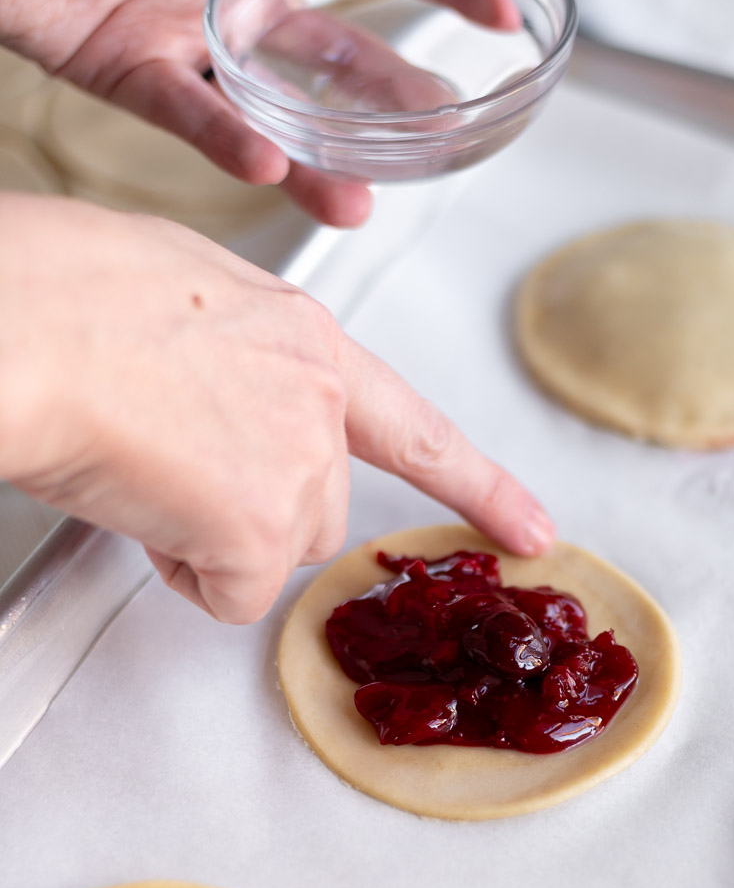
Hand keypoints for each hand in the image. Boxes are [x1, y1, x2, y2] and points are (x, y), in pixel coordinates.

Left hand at [0, 0, 520, 226]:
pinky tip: (266, 165)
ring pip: (271, 106)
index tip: (503, 14)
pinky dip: (224, 138)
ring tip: (360, 201)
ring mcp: (187, 34)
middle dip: (398, 100)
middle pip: (340, 54)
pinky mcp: (124, 62)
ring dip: (318, 156)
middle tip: (447, 139)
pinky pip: (183, 108)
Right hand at [0, 197, 554, 621]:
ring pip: (281, 549)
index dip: (477, 485)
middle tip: (173, 468)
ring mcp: (297, 463)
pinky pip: (235, 593)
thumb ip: (233, 360)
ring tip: (144, 472)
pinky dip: (188, 574)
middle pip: (325, 506)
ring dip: (219, 538)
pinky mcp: (259, 525)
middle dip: (257, 511)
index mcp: (302, 337)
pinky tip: (141, 507)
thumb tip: (215, 407)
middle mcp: (316, 401)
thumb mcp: (177, 296)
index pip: (412, 424)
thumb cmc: (61, 295)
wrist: (24, 325)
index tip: (530, 529)